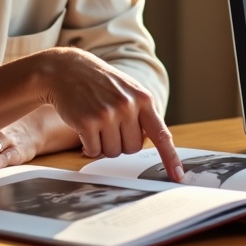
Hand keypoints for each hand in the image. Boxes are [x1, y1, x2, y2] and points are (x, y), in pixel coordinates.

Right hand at [29, 47, 183, 181]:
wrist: (67, 70)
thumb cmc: (100, 84)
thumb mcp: (128, 90)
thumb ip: (142, 114)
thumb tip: (152, 142)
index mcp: (143, 99)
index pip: (161, 134)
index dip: (170, 157)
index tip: (178, 176)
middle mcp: (127, 106)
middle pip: (132, 149)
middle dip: (121, 143)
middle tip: (109, 125)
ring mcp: (107, 114)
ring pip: (113, 153)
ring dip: (103, 145)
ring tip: (96, 124)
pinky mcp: (87, 122)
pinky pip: (94, 152)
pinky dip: (89, 147)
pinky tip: (84, 128)